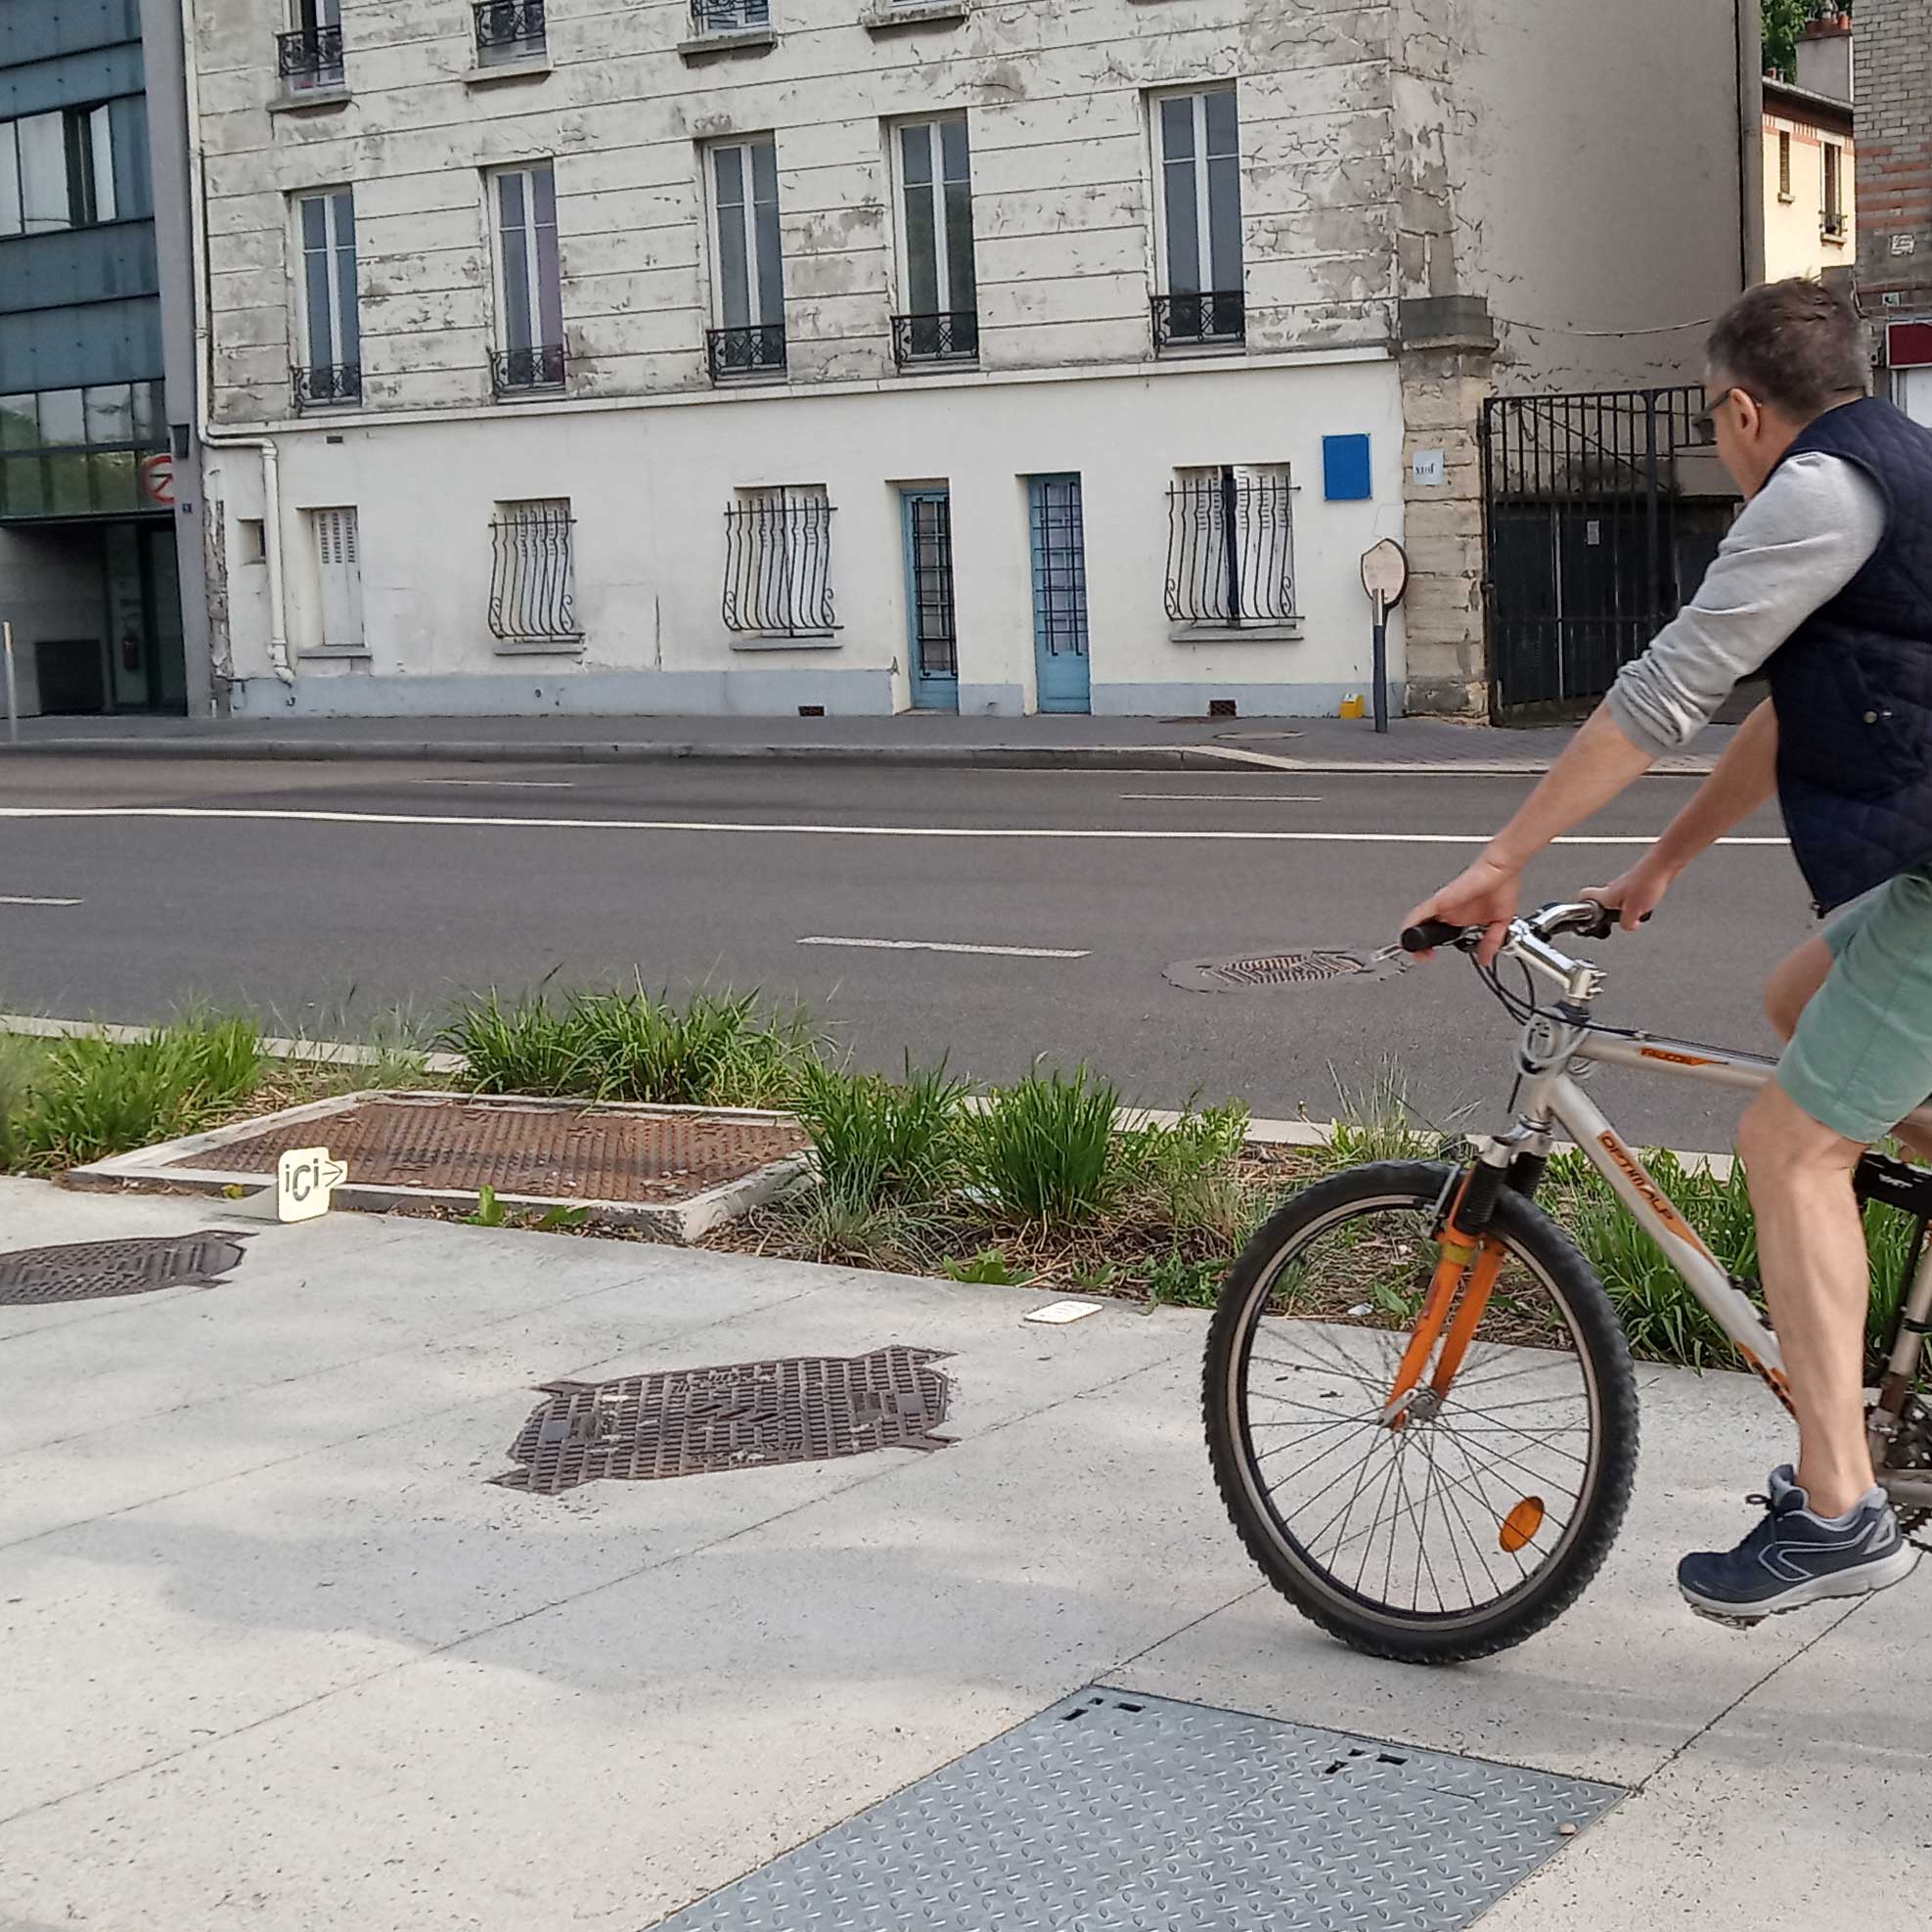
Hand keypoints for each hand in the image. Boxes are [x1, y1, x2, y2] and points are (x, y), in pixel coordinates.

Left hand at [1403, 857, 1521, 966]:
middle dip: (1419, 945)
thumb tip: (1486, 958)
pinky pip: (1420, 912)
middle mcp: (1449, 912)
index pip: (1439, 934)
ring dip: (1412, 937)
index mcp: (1460, 918)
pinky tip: (1406, 933)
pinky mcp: (1441, 900)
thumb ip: (1492, 942)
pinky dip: (1411, 924)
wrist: (1501, 870)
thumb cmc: (1501, 887)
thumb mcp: (1500, 923)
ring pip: (1419, 922)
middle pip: (1425, 930)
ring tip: (1411, 950)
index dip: (1431, 946)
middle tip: (1421, 957)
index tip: (1428, 957)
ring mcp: (1443, 906)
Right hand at [1583, 857, 1675, 931]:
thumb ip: (1626, 923)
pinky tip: (1647, 904)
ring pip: (1618, 899)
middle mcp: (1613, 888)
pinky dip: (1637, 902)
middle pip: (1602, 900)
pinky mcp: (1637, 883)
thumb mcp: (1634, 910)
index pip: (1584, 896)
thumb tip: (1627, 927)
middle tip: (1618, 919)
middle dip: (1609, 913)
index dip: (1582, 906)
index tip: (1587, 915)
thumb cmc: (1647, 882)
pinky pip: (1632, 896)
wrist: (1664, 865)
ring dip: (1625, 908)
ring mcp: (1625, 884)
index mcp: (1606, 894)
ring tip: (1637, 912)